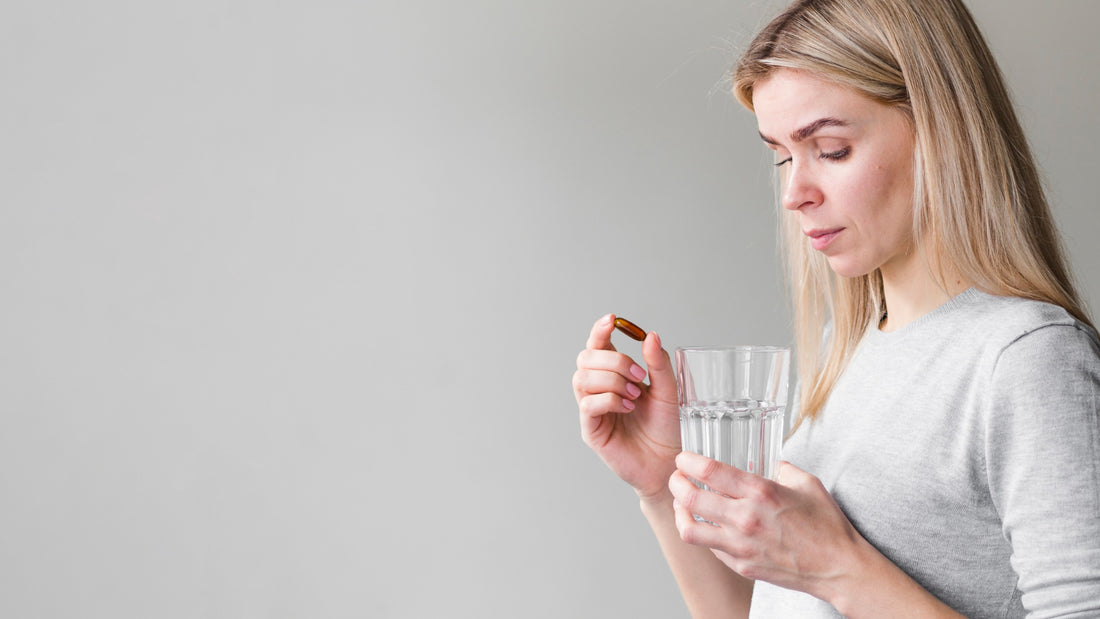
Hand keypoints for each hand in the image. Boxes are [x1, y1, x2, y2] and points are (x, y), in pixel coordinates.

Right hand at [573, 314, 680, 500]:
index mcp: (614, 374)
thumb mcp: (668, 391)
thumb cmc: (667, 427)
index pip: (598, 345)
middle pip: (585, 358)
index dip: (600, 330)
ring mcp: (592, 409)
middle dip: (613, 359)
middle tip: (638, 374)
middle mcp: (599, 388)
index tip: (612, 320)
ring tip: (635, 394)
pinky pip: (588, 404)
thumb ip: (658, 364)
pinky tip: (628, 407)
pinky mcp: (591, 430)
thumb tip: (650, 335)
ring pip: (582, 378)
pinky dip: (609, 400)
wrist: (670, 462)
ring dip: (611, 380)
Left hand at [668, 452, 864, 601]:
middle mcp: (746, 518)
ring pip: (689, 530)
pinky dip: (704, 533)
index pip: (709, 471)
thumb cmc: (828, 527)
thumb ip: (784, 468)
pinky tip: (709, 525)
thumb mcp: (808, 484)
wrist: (839, 568)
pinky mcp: (742, 565)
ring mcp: (741, 545)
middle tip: (677, 477)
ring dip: (680, 512)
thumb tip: (772, 463)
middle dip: (676, 483)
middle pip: (690, 497)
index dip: (688, 461)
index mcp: (761, 492)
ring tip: (682, 504)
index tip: (683, 458)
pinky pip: (710, 548)